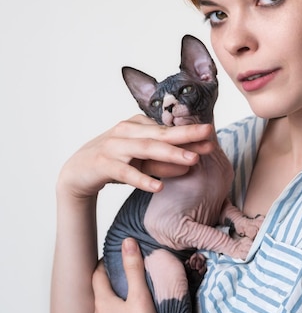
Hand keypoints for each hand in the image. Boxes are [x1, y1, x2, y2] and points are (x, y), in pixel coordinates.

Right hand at [58, 114, 213, 197]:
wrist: (77, 171)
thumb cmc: (114, 162)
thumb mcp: (141, 160)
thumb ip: (163, 160)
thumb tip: (192, 162)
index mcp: (137, 125)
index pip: (168, 130)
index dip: (190, 132)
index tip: (212, 134)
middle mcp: (127, 131)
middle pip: (161, 133)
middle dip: (186, 134)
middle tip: (209, 134)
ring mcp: (114, 146)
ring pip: (146, 149)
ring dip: (171, 154)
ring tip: (192, 160)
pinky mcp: (104, 164)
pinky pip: (126, 172)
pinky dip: (143, 179)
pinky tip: (159, 187)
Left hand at [90, 238, 159, 312]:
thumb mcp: (141, 296)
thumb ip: (134, 268)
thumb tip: (127, 242)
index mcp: (102, 304)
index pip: (97, 277)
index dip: (103, 266)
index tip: (110, 260)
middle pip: (100, 300)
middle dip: (109, 292)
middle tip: (123, 286)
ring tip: (127, 312)